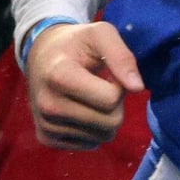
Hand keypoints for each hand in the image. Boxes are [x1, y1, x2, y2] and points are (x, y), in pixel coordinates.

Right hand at [25, 21, 143, 149]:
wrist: (41, 56)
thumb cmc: (75, 44)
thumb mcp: (100, 34)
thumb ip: (121, 56)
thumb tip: (137, 88)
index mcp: (59, 76)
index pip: (111, 100)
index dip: (119, 86)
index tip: (107, 74)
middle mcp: (49, 105)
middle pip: (110, 123)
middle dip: (115, 105)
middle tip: (101, 87)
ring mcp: (46, 125)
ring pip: (102, 138)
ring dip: (105, 118)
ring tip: (90, 97)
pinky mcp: (46, 139)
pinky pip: (89, 145)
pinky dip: (92, 130)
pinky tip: (80, 110)